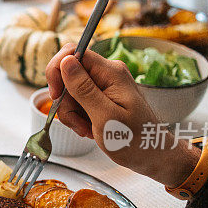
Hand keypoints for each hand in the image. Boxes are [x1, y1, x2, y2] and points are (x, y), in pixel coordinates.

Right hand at [46, 43, 198, 187]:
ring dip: (72, 113)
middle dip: (66, 100)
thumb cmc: (134, 140)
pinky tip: (89, 129)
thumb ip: (84, 89)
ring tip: (87, 130)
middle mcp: (108, 73)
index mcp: (111, 72)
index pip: (74, 53)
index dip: (58, 70)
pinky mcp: (102, 96)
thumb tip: (65, 61)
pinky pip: (78, 100)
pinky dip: (78, 116)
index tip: (56, 95)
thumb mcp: (105, 117)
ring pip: (70, 91)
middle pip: (69, 75)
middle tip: (77, 122)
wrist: (152, 155)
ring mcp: (105, 84)